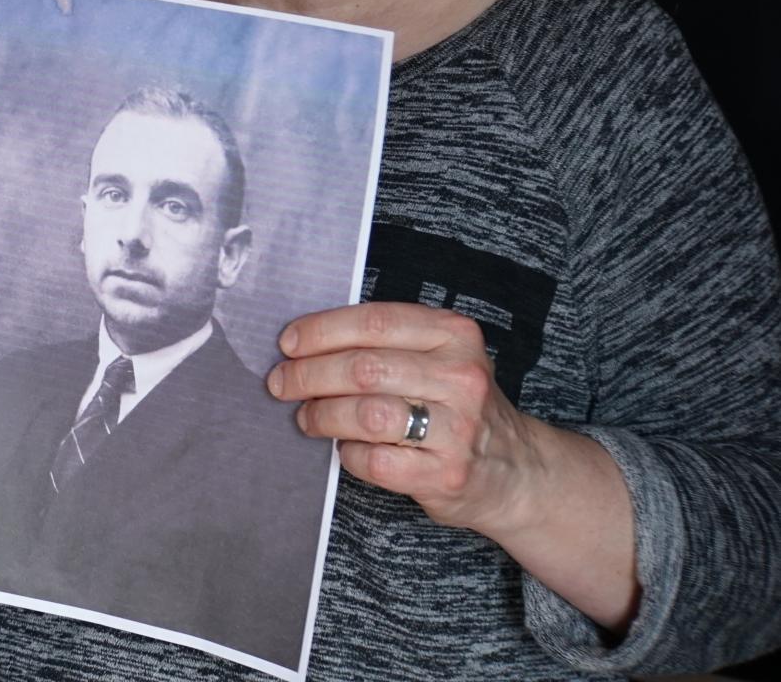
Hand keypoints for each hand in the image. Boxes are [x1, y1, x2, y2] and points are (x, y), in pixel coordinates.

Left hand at [269, 300, 638, 628]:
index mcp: (454, 334)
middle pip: (363, 369)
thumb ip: (385, 342)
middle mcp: (460, 376)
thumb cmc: (455, 405)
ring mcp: (458, 428)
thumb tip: (302, 341)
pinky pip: (374, 460)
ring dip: (322, 415)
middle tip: (280, 383)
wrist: (515, 470)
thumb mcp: (437, 356)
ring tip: (306, 418)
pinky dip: (348, 454)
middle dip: (308, 375)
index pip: (374, 322)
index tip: (287, 343)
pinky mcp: (446, 474)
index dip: (321, 331)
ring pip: (365, 414)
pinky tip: (344, 449)